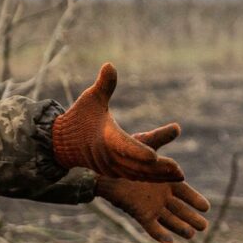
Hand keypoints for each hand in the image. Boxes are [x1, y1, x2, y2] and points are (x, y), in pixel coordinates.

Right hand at [53, 63, 184, 181]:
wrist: (62, 142)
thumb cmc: (80, 117)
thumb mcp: (91, 98)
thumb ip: (104, 84)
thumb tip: (110, 64)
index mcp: (107, 138)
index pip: (124, 146)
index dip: (139, 152)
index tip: (154, 156)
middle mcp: (109, 157)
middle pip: (137, 166)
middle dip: (158, 169)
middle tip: (179, 171)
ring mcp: (111, 167)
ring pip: (138, 175)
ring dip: (158, 176)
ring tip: (179, 176)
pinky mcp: (114, 172)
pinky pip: (135, 177)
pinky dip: (150, 178)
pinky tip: (168, 177)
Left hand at [96, 128, 210, 242]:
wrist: (102, 168)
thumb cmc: (123, 152)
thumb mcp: (145, 144)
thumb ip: (161, 138)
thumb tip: (177, 127)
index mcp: (167, 180)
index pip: (185, 192)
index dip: (195, 200)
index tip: (206, 208)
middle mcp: (162, 196)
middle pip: (181, 210)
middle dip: (192, 218)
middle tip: (204, 226)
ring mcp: (152, 206)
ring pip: (170, 220)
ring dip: (180, 228)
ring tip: (191, 235)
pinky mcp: (140, 214)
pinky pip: (152, 227)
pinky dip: (160, 235)